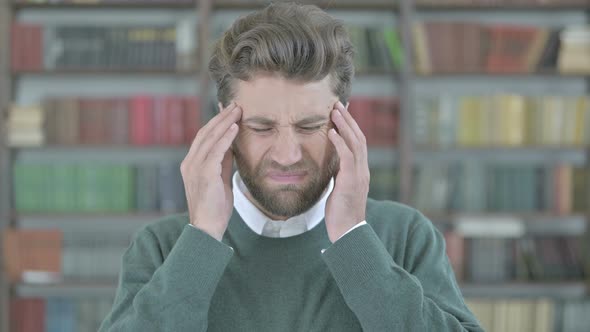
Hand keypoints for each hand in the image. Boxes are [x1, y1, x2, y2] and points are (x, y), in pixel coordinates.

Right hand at [180, 102, 241, 240]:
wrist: (207, 228)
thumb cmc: (215, 207)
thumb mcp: (220, 179)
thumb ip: (224, 163)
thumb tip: (232, 146)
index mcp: (191, 164)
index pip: (204, 136)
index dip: (216, 122)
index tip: (228, 109)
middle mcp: (190, 163)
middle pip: (206, 132)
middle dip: (221, 116)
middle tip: (235, 103)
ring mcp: (195, 168)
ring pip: (210, 138)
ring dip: (225, 122)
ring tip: (237, 110)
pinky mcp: (204, 174)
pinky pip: (216, 151)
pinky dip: (225, 137)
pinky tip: (235, 127)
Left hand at [325, 101, 369, 242]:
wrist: (348, 232)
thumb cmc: (342, 213)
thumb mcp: (340, 189)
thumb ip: (339, 176)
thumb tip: (332, 166)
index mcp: (361, 172)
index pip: (358, 143)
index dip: (351, 127)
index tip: (342, 112)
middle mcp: (363, 170)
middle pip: (359, 138)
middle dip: (348, 120)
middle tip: (337, 104)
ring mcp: (359, 175)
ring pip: (355, 144)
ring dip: (344, 126)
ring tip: (334, 112)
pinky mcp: (351, 181)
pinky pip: (347, 157)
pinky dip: (340, 143)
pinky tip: (331, 132)